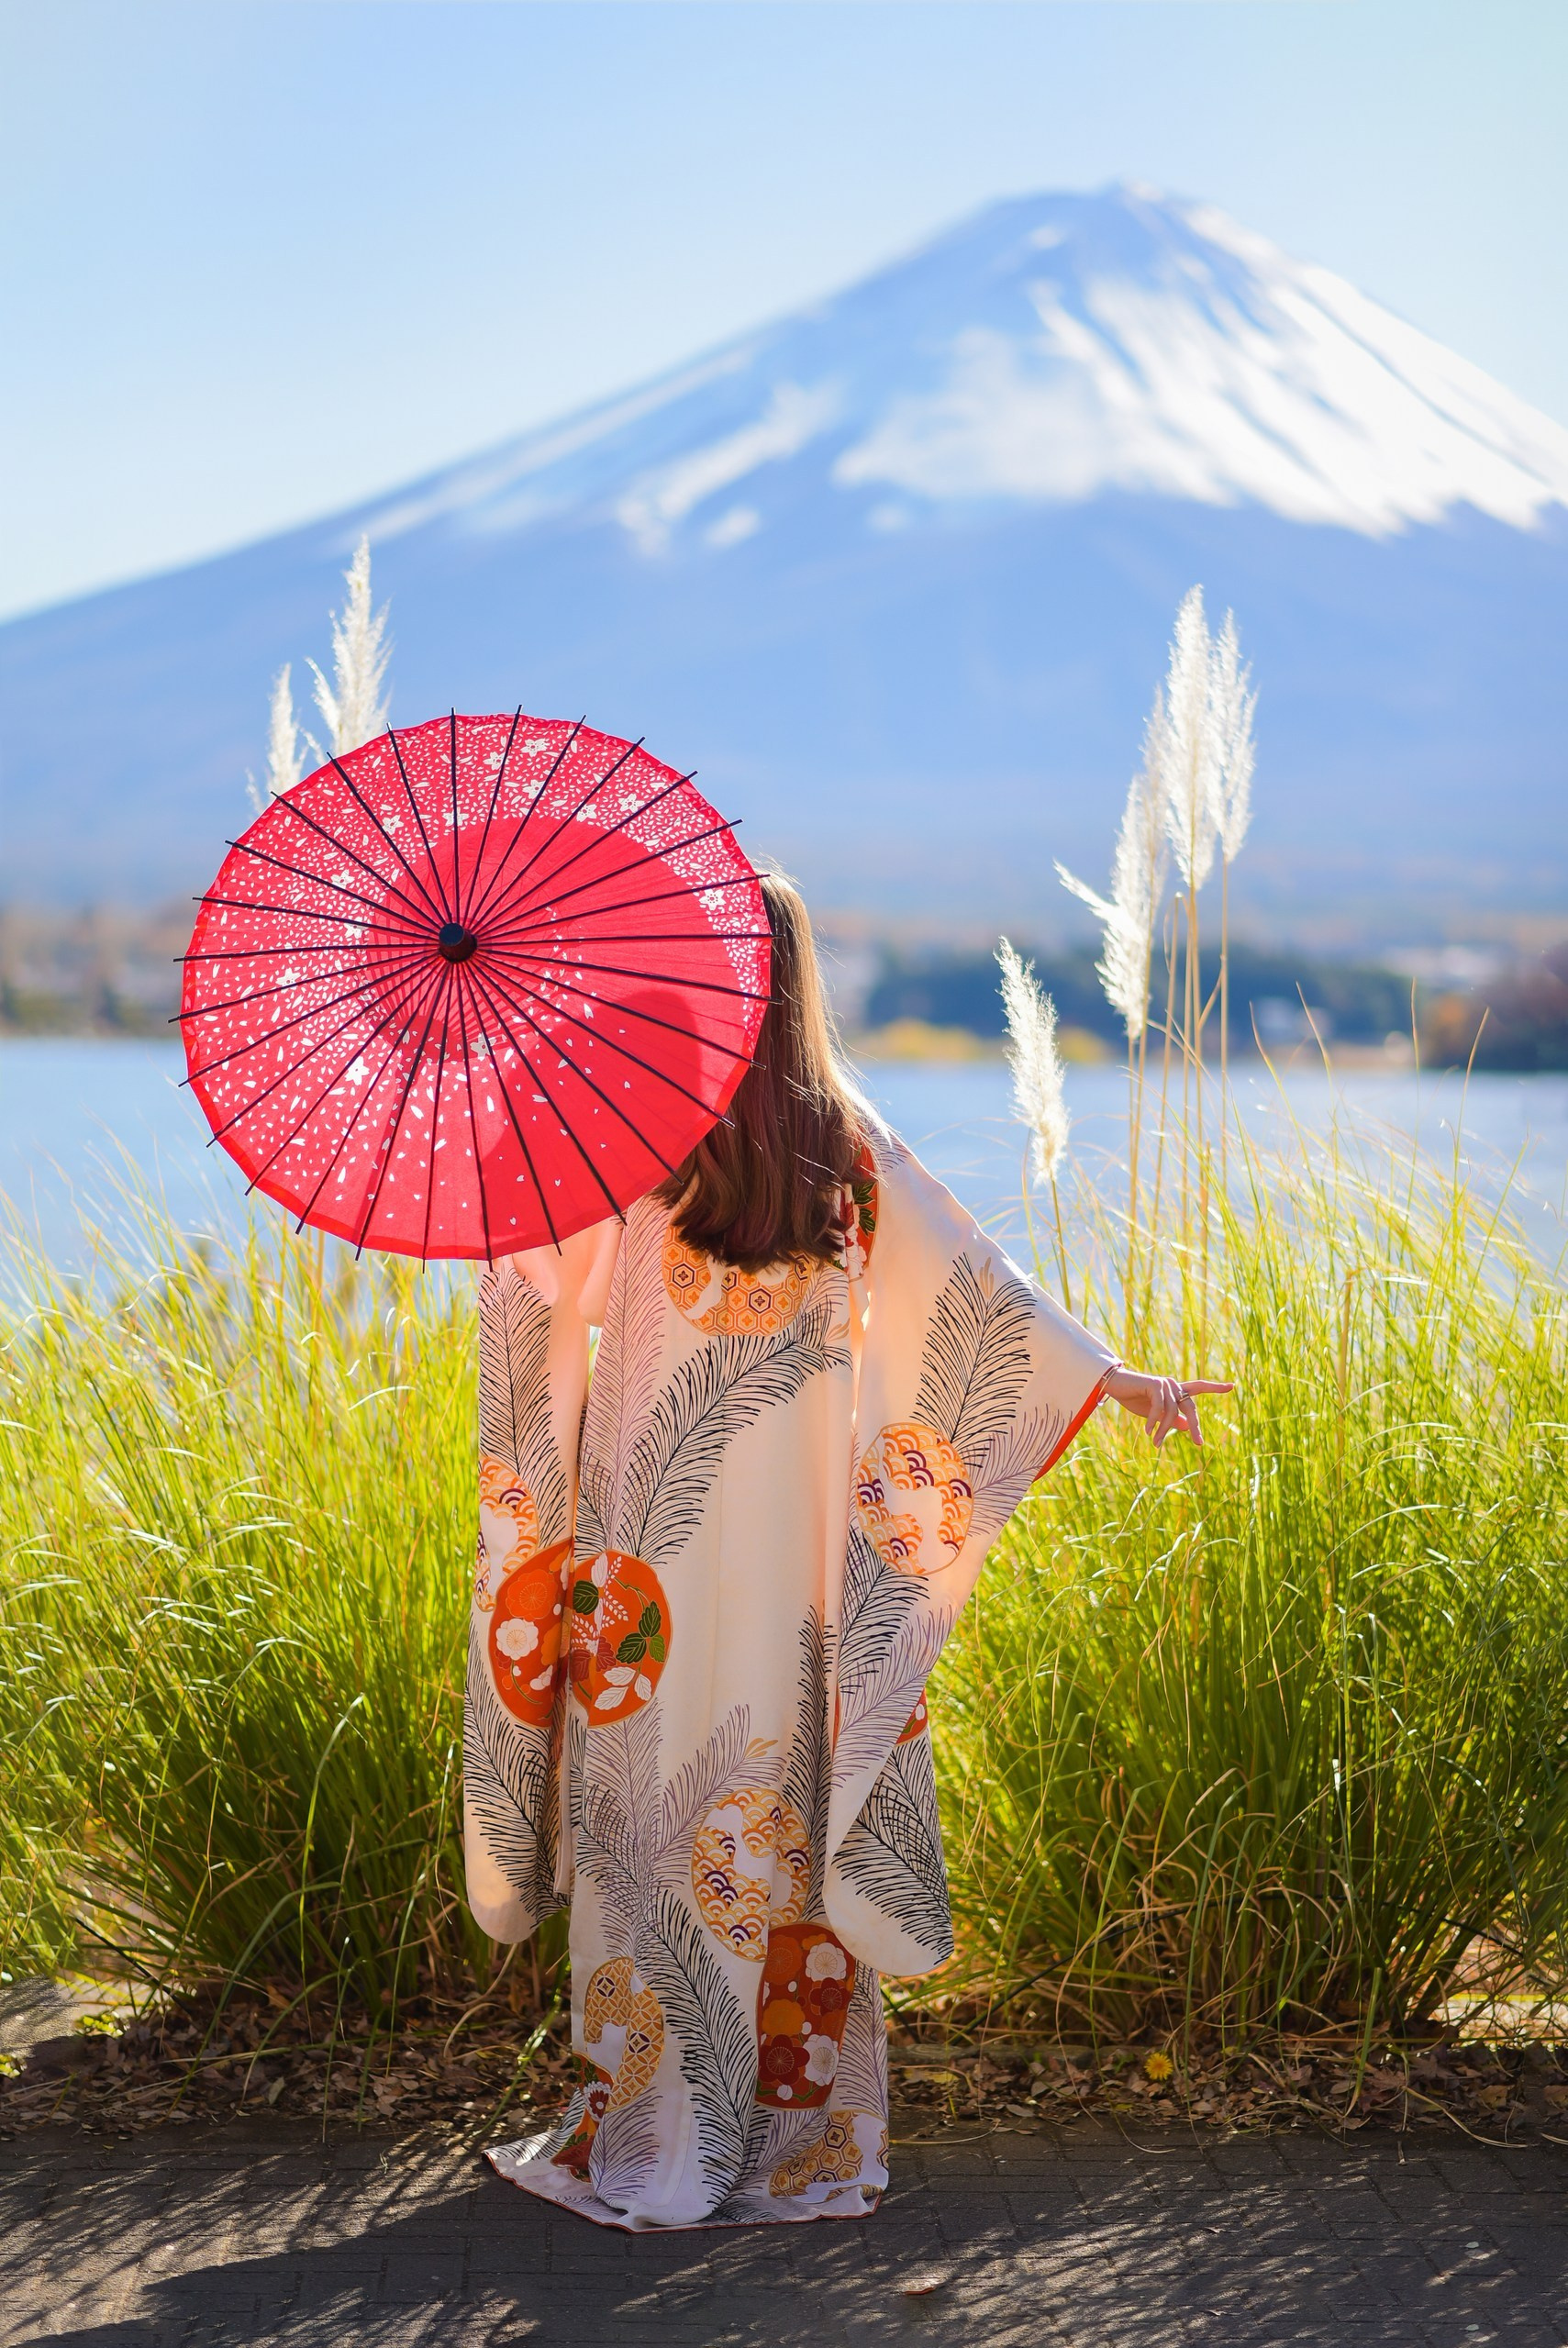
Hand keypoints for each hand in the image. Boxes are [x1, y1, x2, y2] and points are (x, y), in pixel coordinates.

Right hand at [1103, 1366, 1232, 1447]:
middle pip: (1191, 1407)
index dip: (1216, 1387)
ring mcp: (1166, 1383)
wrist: (1114, 1386)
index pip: (1199, 1387)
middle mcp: (1174, 1384)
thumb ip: (1172, 1419)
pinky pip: (1159, 1408)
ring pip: (1172, 1412)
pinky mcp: (1155, 1384)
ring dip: (1163, 1430)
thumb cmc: (1134, 1398)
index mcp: (1176, 1390)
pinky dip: (1153, 1422)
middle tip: (1199, 1443)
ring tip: (1155, 1443)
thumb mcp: (1155, 1413)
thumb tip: (1188, 1427)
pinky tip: (1147, 1432)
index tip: (1232, 1386)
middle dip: (1196, 1425)